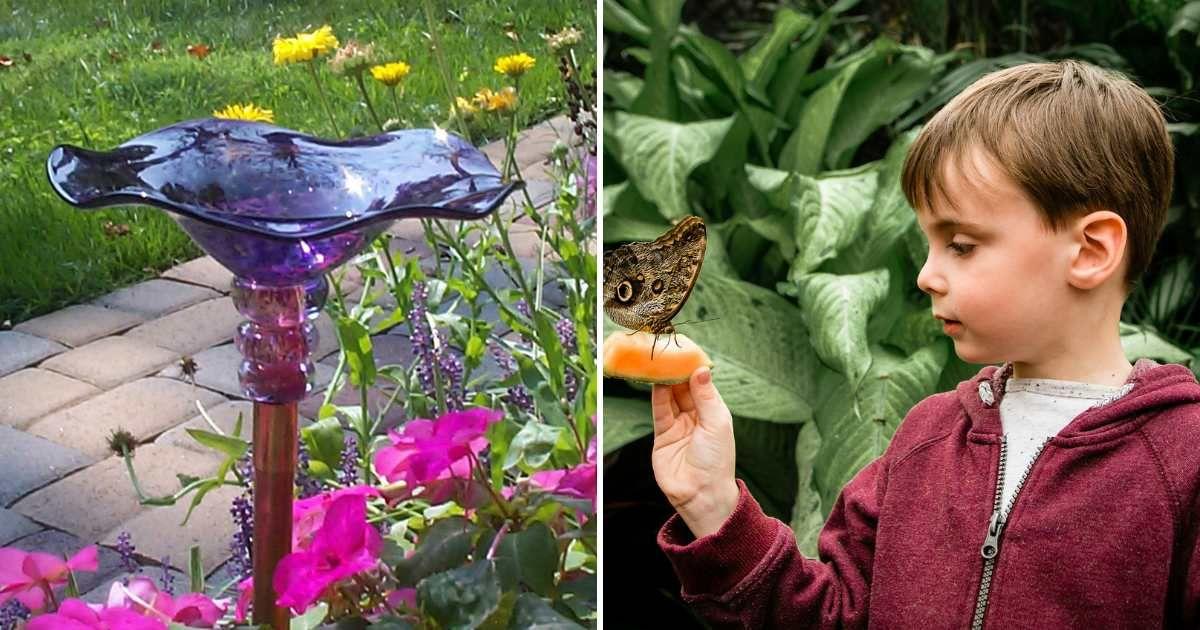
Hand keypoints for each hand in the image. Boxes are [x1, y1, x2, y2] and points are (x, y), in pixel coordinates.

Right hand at [651, 366, 738, 537]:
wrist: (700, 495)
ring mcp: (679, 425)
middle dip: (677, 371)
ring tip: (659, 362)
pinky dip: (657, 396)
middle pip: (684, 388)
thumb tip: (701, 369)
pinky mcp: (663, 435)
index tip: (686, 351)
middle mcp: (696, 416)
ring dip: (665, 380)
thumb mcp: (716, 424)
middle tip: (668, 352)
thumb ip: (705, 396)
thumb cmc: (716, 461)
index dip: (694, 368)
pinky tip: (655, 381)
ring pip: (670, 397)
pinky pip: (659, 410)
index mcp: (714, 413)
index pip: (702, 384)